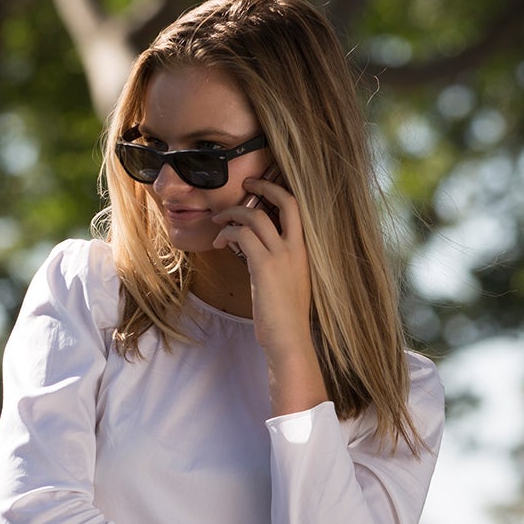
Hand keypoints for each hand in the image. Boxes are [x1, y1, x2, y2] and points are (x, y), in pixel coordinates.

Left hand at [210, 177, 312, 362]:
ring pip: (256, 217)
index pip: (297, 208)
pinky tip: (220, 242)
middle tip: (246, 185)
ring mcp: (282, 255)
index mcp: (304, 250)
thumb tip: (252, 252)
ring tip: (218, 222)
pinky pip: (243, 235)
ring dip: (233, 214)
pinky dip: (228, 233)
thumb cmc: (284, 318)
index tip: (261, 190)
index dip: (279, 192)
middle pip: (285, 201)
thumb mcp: (286, 283)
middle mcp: (297, 248)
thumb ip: (276, 263)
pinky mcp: (264, 266)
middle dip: (264, 187)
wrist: (289, 339)